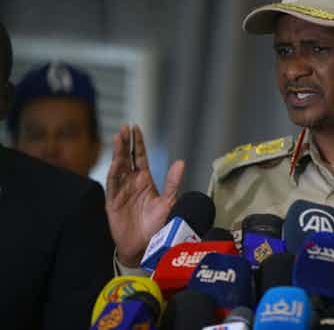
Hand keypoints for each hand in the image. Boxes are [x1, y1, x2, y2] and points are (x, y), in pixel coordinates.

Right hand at [106, 124, 184, 266]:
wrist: (146, 247)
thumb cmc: (157, 226)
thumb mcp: (169, 202)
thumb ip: (173, 182)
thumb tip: (180, 162)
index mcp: (145, 180)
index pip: (139, 157)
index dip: (137, 143)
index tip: (135, 127)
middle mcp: (131, 183)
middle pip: (127, 158)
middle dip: (125, 143)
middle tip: (125, 126)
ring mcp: (121, 191)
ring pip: (118, 168)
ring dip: (118, 153)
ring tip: (119, 137)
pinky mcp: (113, 202)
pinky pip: (113, 185)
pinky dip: (114, 173)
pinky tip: (117, 162)